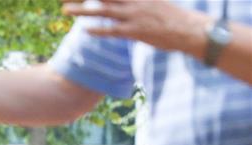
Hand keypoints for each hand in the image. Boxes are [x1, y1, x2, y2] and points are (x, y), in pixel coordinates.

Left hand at [62, 0, 209, 55]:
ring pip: (103, 10)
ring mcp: (134, 15)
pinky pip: (112, 30)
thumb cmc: (173, 18)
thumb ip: (139, 1)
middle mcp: (135, 1)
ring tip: (66, 10)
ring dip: (83, 10)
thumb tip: (126, 4)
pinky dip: (98, 29)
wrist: (190, 29)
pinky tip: (85, 30)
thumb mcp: (155, 2)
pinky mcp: (135, 31)